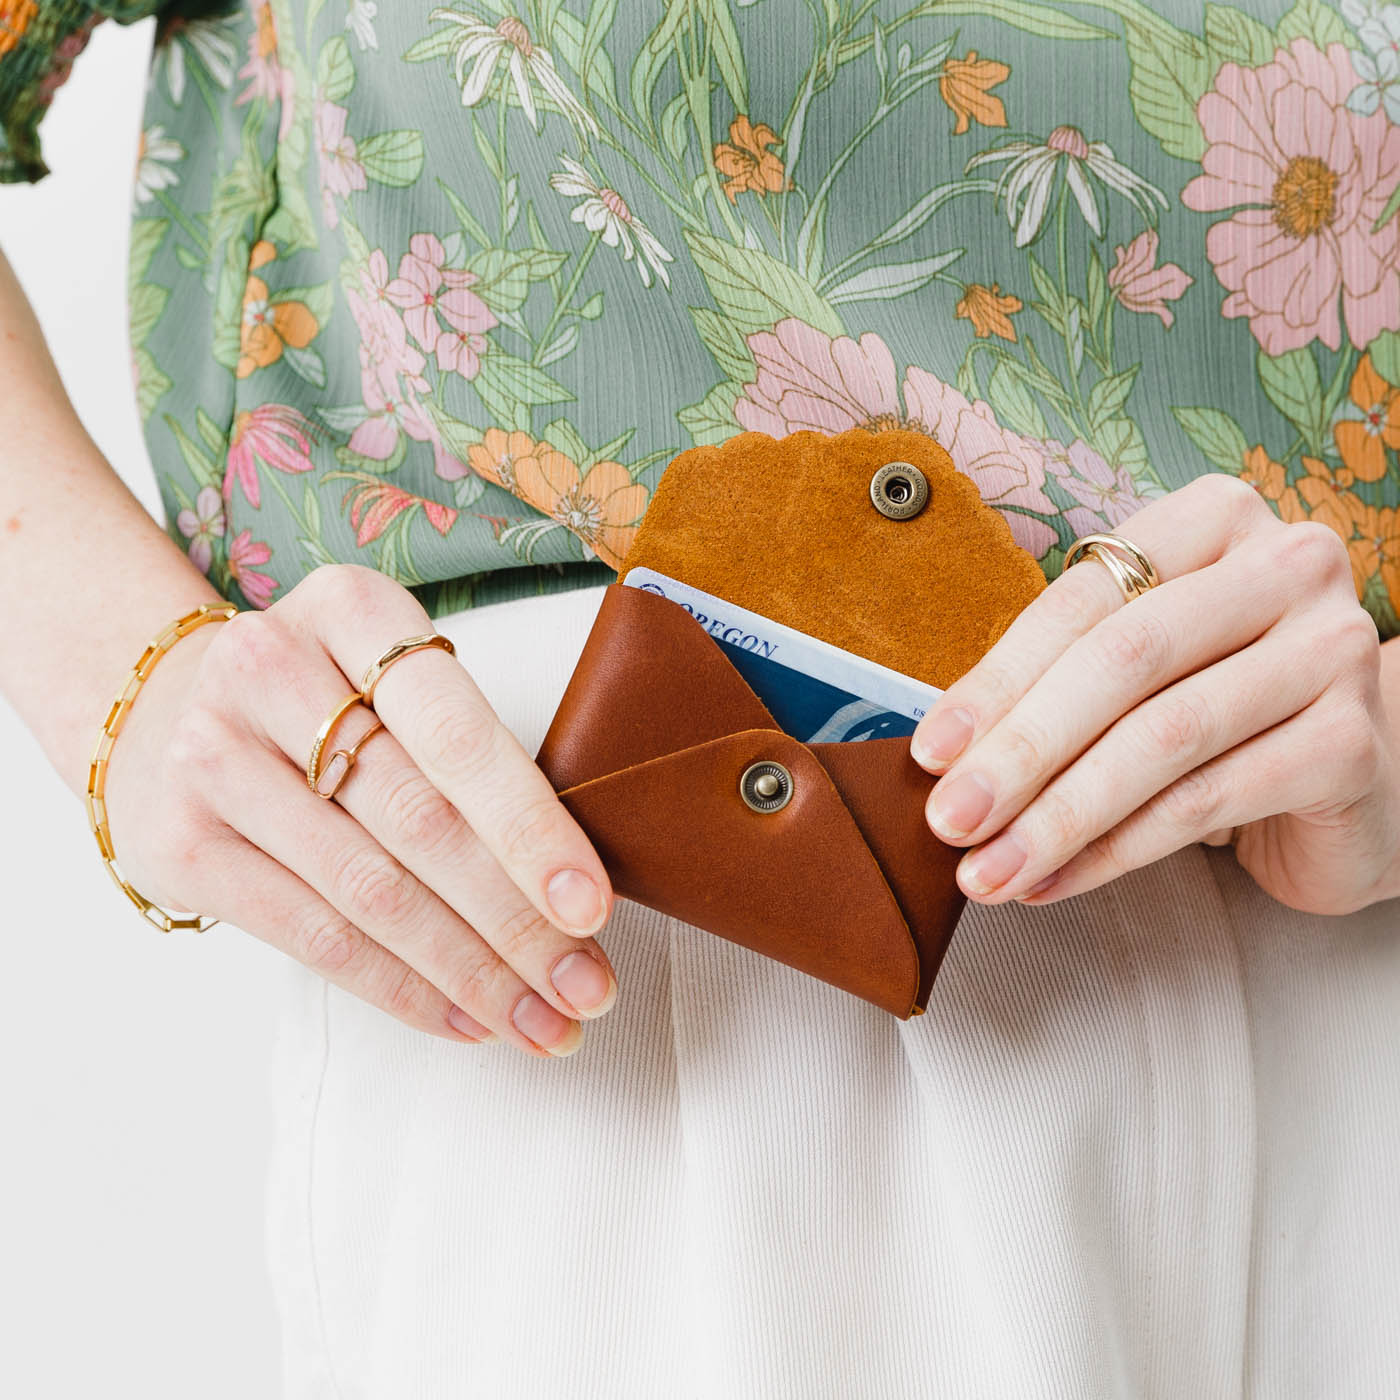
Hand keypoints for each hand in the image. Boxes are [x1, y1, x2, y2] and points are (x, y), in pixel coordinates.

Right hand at [100, 564, 618, 1056]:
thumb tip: (578, 888)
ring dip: (472, 973)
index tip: (592, 905)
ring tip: (543, 1022)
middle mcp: (269, 669)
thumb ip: (475, 755)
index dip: (529, 828)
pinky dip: (402, 988)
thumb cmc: (333, 702)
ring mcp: (211, 757)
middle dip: (517, 922)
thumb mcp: (399, 680)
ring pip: (370, 893)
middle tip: (586, 987)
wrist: (175, 711)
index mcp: (351, 610)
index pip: (458, 735)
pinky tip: (466, 1018)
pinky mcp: (179, 842)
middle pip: (419, 822)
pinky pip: (313, 938)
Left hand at [909, 474, 1399, 915]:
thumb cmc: (1217, 707)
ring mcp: (1331, 650)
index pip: (1080, 603)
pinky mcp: (1352, 742)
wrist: (1349, 774)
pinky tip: (1056, 881)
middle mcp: (1286, 566)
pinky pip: (1207, 800)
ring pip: (1163, 737)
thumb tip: (944, 752)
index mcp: (1213, 521)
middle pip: (1121, 662)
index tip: (930, 752)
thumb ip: (1054, 684)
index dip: (995, 683)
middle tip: (951, 819)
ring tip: (991, 868)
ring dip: (1058, 815)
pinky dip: (1115, 850)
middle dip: (1021, 751)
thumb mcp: (1133, 673)